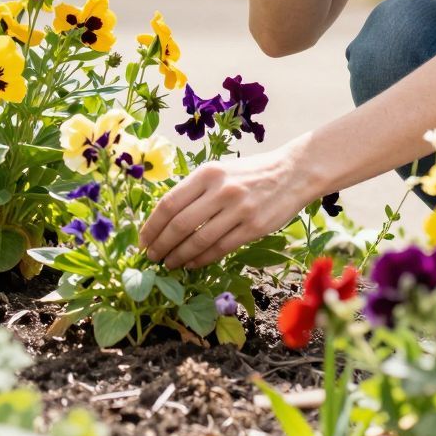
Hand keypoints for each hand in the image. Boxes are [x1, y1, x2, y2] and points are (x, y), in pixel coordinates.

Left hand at [141, 146, 315, 269]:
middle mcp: (221, 190)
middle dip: (160, 246)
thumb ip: (194, 190)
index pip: (169, 204)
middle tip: (151, 258)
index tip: (143, 241)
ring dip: (178, 257)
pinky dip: (201, 260)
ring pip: (198, 241)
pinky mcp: (254, 227)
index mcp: (207, 173)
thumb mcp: (219, 171)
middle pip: (179, 225)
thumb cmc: (250, 173)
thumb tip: (163, 221)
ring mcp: (239, 210)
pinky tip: (191, 264)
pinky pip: (219, 249)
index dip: (151, 227)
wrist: (292, 173)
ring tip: (169, 264)